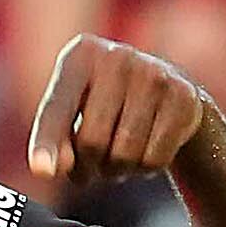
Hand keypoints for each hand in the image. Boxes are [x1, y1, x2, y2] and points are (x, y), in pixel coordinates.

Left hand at [26, 35, 215, 190]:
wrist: (165, 90)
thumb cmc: (103, 107)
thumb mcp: (70, 115)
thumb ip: (54, 141)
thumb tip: (48, 169)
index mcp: (80, 55)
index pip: (56, 109)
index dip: (47, 142)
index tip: (41, 171)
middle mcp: (117, 56)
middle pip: (91, 141)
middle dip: (89, 164)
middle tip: (94, 161)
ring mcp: (155, 73)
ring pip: (124, 155)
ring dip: (117, 169)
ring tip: (119, 151)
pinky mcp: (184, 96)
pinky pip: (154, 159)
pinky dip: (145, 168)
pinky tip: (146, 147)